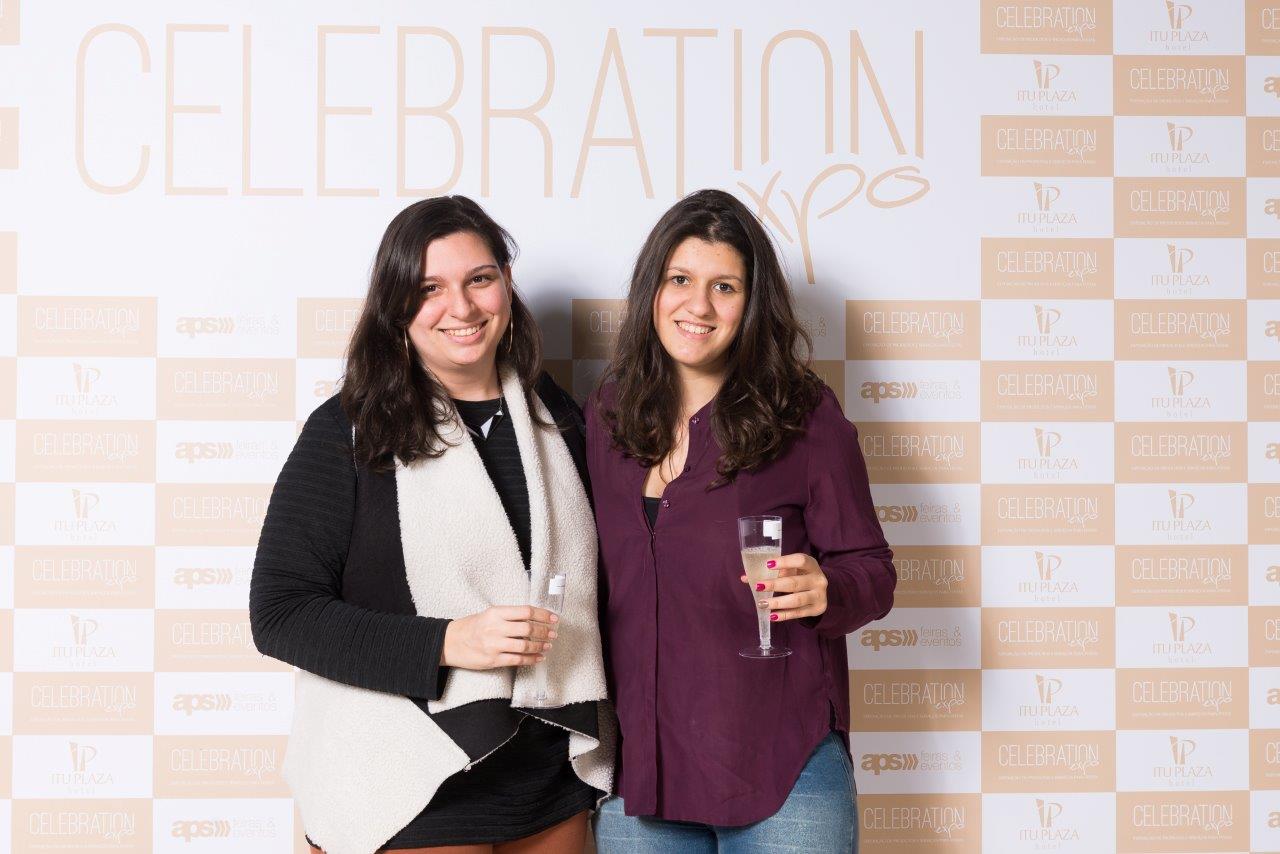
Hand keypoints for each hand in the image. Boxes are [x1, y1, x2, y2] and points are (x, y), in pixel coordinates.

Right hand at [441, 605, 558, 669]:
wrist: (449, 642)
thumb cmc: (471, 627)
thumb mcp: (489, 615)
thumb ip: (509, 616)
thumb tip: (534, 619)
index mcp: (496, 613)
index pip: (526, 611)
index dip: (543, 615)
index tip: (554, 618)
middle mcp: (495, 628)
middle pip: (528, 629)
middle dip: (544, 632)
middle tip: (553, 633)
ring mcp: (494, 645)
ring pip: (525, 646)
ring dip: (540, 646)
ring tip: (548, 645)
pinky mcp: (492, 660)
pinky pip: (517, 660)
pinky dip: (531, 659)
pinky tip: (539, 658)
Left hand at [739, 553, 827, 622]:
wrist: (821, 591)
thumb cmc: (801, 576)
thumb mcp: (792, 570)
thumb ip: (771, 572)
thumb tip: (745, 578)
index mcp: (812, 565)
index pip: (800, 561)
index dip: (784, 562)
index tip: (768, 564)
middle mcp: (818, 580)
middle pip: (795, 583)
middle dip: (775, 585)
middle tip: (758, 586)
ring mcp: (819, 595)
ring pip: (796, 600)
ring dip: (777, 602)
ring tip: (762, 603)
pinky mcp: (817, 609)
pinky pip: (798, 613)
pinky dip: (784, 615)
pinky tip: (772, 615)